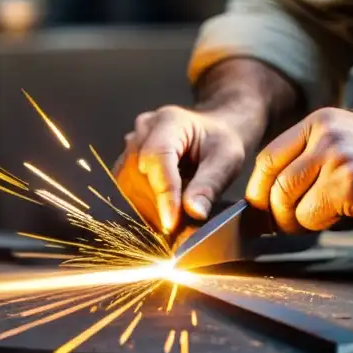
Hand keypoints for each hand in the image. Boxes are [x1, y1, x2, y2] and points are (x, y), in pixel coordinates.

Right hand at [113, 106, 244, 232]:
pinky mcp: (126, 161)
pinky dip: (142, 207)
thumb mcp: (227, 159)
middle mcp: (143, 130)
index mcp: (169, 121)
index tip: (171, 223)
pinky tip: (161, 215)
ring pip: (127, 185)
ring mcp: (131, 145)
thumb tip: (194, 212)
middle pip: (137, 174)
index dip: (163, 193)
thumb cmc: (220, 142)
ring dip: (147, 209)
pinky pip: (126, 189)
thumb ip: (210, 184)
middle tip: (177, 230)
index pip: (158, 158)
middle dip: (156, 206)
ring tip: (172, 222)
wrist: (211, 132)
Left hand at [245, 108, 352, 232]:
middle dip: (279, 214)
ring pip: (290, 203)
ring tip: (324, 217)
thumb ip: (304, 162)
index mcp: (319, 122)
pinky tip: (346, 215)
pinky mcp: (350, 184)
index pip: (268, 159)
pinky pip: (313, 216)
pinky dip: (322, 225)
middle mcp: (326, 135)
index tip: (262, 210)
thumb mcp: (340, 146)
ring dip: (301, 221)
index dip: (260, 190)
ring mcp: (339, 158)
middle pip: (276, 184)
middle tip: (294, 223)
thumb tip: (262, 202)